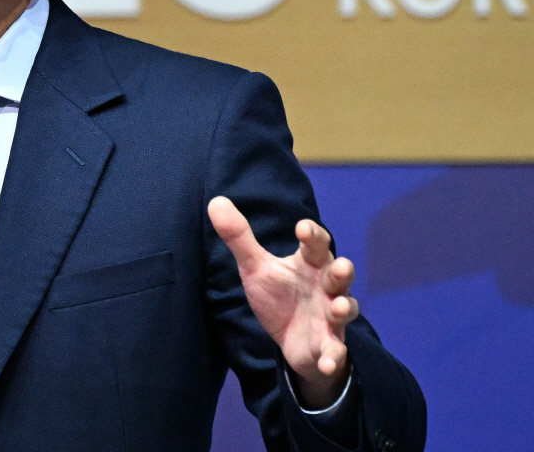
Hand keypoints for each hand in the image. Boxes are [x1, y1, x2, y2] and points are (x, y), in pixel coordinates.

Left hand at [207, 196, 358, 408]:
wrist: (291, 340)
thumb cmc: (279, 295)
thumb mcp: (256, 267)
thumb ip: (239, 237)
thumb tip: (215, 201)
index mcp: (309, 265)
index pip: (316, 245)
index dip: (313, 235)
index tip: (302, 228)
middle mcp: (326, 287)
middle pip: (340, 275)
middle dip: (342, 271)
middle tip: (340, 267)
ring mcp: (331, 317)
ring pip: (346, 309)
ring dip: (345, 308)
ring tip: (339, 309)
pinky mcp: (329, 344)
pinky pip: (336, 350)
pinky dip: (334, 356)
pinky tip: (327, 361)